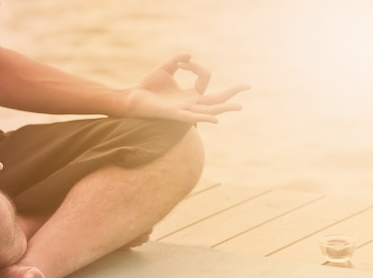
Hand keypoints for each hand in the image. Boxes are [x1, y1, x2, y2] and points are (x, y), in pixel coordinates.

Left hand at [124, 54, 249, 122]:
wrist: (132, 98)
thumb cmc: (147, 87)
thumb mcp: (164, 70)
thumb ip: (176, 61)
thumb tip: (189, 55)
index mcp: (189, 95)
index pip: (204, 78)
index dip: (196, 66)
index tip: (182, 62)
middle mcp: (190, 104)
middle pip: (216, 100)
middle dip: (232, 93)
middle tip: (248, 86)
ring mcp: (184, 110)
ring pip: (208, 110)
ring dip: (224, 108)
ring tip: (239, 106)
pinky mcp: (174, 114)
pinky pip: (192, 117)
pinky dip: (203, 118)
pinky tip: (215, 119)